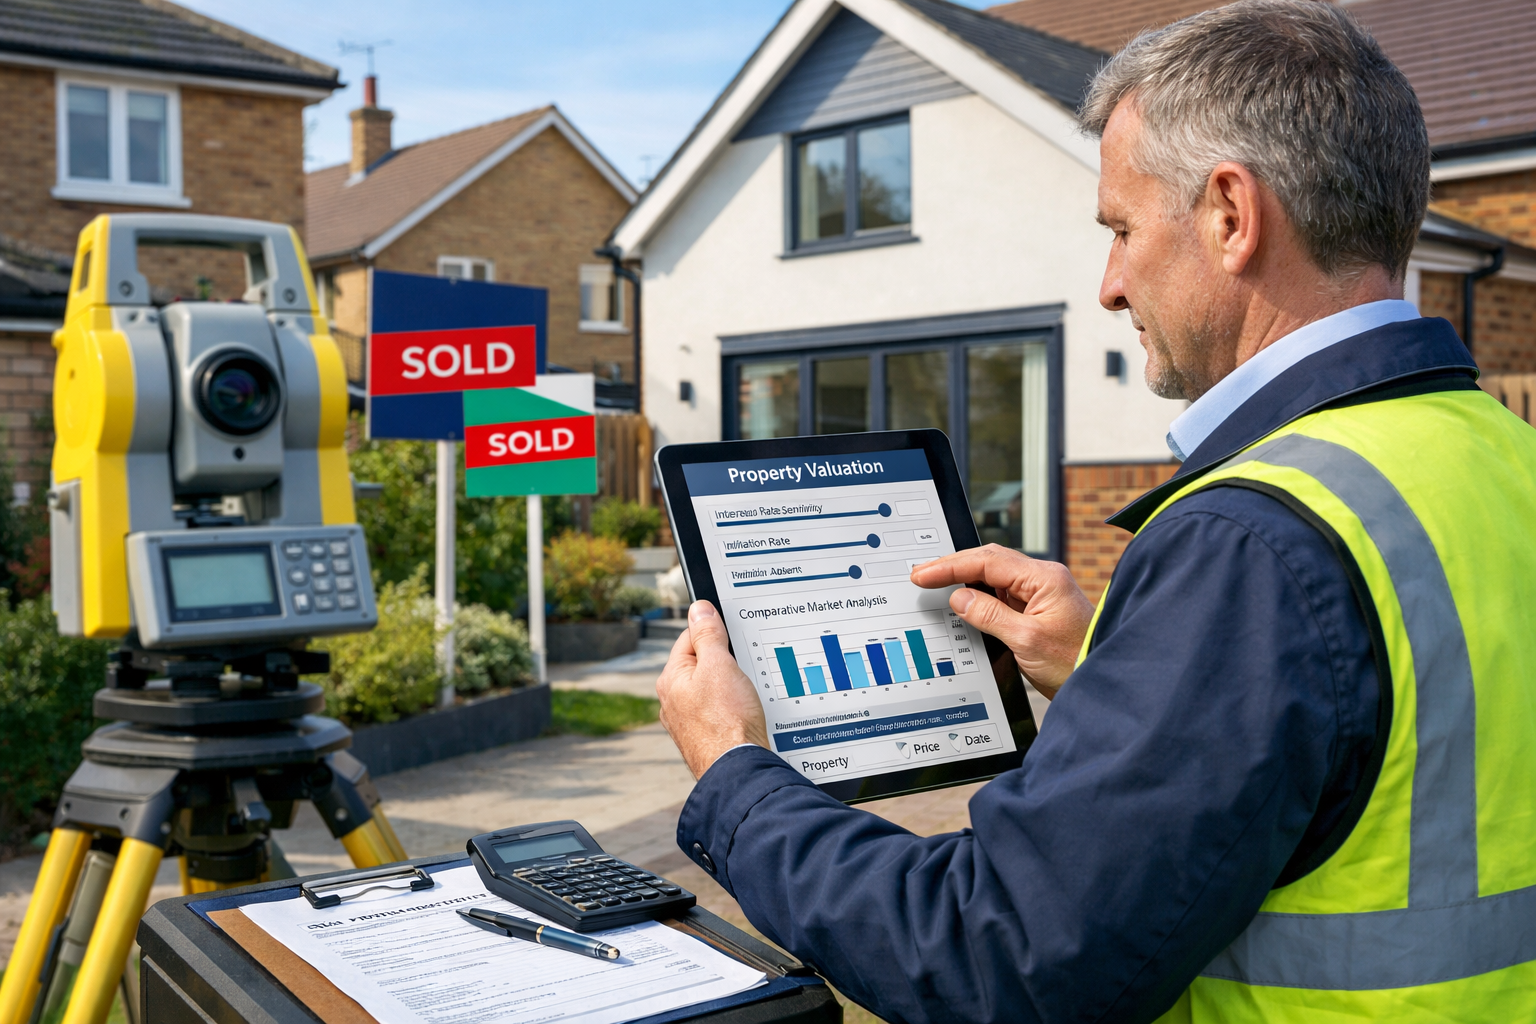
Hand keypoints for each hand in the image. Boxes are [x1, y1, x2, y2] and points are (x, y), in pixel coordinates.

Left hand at [656, 600, 769, 778]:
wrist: (739, 771)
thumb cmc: (726, 721)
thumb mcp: (719, 666)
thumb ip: (708, 635)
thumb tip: (698, 608)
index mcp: (671, 679)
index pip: (690, 638)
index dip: (715, 631)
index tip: (734, 634)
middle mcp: (674, 701)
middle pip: (703, 664)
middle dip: (727, 661)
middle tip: (745, 666)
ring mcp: (689, 722)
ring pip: (714, 690)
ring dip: (733, 687)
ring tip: (748, 694)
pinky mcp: (707, 738)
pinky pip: (722, 711)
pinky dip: (736, 708)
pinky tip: (748, 713)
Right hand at [909, 545, 1093, 698]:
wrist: (1104, 685)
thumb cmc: (1078, 663)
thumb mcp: (1027, 641)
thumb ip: (989, 615)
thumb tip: (959, 598)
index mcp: (1044, 579)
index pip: (988, 561)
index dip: (951, 566)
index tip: (924, 574)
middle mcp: (1043, 580)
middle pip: (990, 562)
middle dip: (954, 567)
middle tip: (922, 575)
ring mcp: (1041, 594)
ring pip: (994, 577)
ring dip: (965, 580)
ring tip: (935, 585)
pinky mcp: (1038, 610)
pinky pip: (1002, 595)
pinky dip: (979, 596)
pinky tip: (963, 604)